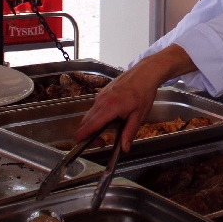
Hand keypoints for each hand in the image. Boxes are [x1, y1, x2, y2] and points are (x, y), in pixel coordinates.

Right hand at [75, 45, 194, 150]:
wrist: (144, 73)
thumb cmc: (143, 93)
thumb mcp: (138, 116)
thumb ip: (129, 133)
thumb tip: (124, 148)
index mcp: (109, 108)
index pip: (91, 125)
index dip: (82, 135)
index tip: (78, 143)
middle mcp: (101, 101)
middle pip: (86, 121)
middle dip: (88, 134)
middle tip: (101, 142)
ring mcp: (100, 95)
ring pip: (90, 114)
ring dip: (93, 125)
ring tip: (108, 130)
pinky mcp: (102, 93)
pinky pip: (95, 107)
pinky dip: (97, 116)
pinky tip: (111, 118)